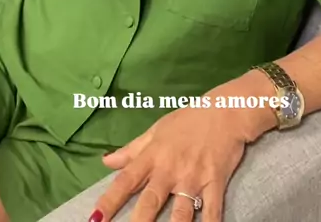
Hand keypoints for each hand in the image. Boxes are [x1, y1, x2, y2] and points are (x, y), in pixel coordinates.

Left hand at [89, 76, 257, 221]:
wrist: (225, 110)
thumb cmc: (188, 120)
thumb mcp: (156, 130)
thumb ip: (132, 150)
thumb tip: (106, 162)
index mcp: (153, 156)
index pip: (126, 180)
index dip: (109, 200)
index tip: (95, 219)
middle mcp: (170, 170)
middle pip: (150, 201)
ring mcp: (193, 178)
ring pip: (180, 213)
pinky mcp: (215, 182)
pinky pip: (212, 211)